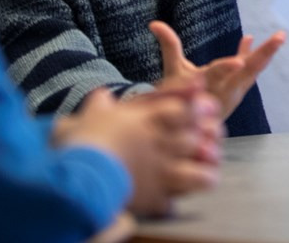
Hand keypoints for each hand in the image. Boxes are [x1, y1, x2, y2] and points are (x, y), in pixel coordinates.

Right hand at [57, 84, 222, 216]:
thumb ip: (101, 104)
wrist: (75, 176)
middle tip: (213, 136)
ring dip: (208, 162)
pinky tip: (198, 184)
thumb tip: (101, 95)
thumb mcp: (91, 116)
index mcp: (146, 120)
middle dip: (210, 134)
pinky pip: (187, 189)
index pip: (185, 107)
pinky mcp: (156, 193)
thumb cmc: (82, 143)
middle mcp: (159, 142)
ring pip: (199, 161)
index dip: (202, 106)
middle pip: (197, 133)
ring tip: (210, 164)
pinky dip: (196, 185)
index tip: (210, 106)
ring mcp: (161, 168)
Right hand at [149, 20, 283, 122]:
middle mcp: (223, 90)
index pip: (217, 75)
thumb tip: (154, 23)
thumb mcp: (172, 71)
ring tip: (279, 37)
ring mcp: (235, 91)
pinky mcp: (241, 90)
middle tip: (279, 38)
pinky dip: (259, 56)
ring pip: (253, 72)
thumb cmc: (179, 94)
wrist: (190, 124)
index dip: (227, 68)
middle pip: (247, 71)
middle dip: (263, 54)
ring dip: (267, 54)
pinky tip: (267, 41)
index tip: (239, 62)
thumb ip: (169, 46)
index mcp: (206, 85)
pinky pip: (252, 71)